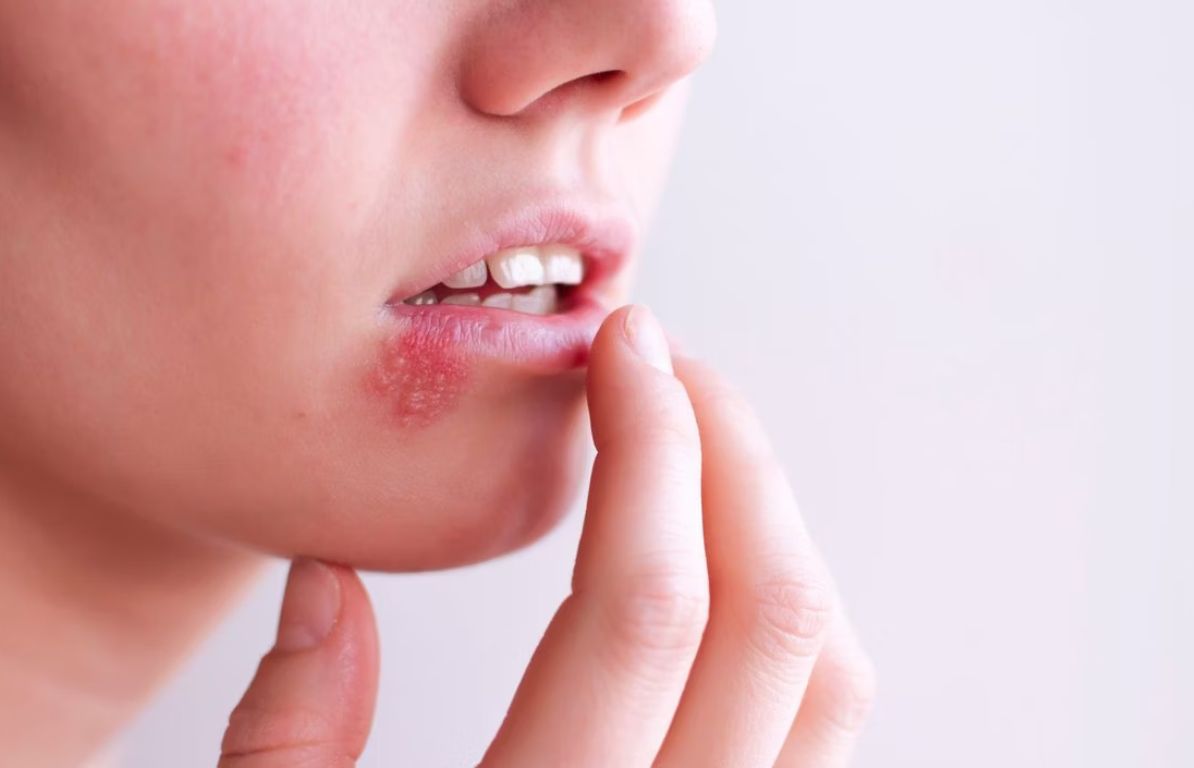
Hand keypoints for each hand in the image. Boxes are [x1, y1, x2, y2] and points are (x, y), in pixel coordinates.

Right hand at [218, 306, 874, 766]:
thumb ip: (291, 742)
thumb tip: (329, 580)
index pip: (648, 604)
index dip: (648, 446)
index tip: (624, 349)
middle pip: (775, 616)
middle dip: (732, 455)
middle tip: (668, 370)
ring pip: (834, 674)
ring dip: (779, 530)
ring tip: (700, 451)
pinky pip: (829, 734)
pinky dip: (795, 622)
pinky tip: (727, 575)